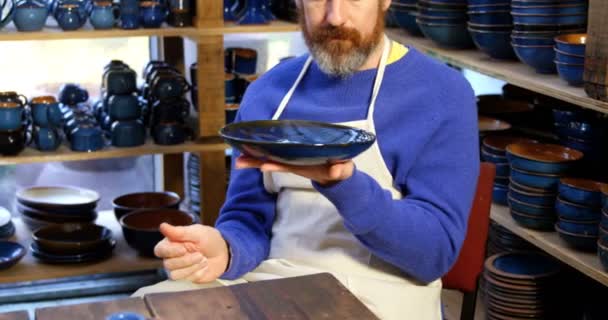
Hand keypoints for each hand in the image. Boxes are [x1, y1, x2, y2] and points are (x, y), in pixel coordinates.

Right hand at [154, 223, 229, 283]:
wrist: (224, 253)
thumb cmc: (209, 239)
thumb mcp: (197, 233)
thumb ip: (180, 232)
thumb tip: (162, 226)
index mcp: (171, 243)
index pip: (160, 250)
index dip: (170, 252)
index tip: (183, 250)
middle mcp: (171, 257)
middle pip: (168, 264)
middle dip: (186, 260)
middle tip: (200, 255)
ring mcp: (178, 269)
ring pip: (175, 275)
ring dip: (192, 268)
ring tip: (203, 260)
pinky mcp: (186, 278)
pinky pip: (186, 280)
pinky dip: (198, 273)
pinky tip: (205, 267)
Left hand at [235, 155, 353, 185]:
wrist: (336, 173)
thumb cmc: (339, 171)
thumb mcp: (342, 171)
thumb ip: (340, 170)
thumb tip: (336, 171)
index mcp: (303, 166)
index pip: (287, 166)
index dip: (275, 165)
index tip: (263, 166)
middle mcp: (293, 163)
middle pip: (272, 163)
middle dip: (256, 163)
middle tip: (239, 162)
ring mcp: (291, 160)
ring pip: (269, 159)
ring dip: (254, 159)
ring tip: (238, 159)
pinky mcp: (291, 156)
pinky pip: (274, 153)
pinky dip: (261, 152)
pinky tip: (250, 150)